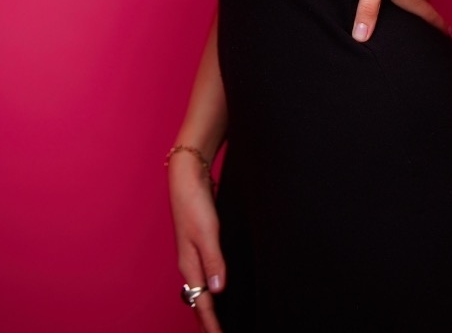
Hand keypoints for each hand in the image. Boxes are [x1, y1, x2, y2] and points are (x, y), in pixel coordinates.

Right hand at [168, 153, 225, 332]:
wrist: (187, 177)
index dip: (212, 324)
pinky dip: (211, 287)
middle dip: (207, 321)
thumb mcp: (207, 233)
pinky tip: (219, 287)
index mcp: (190, 265)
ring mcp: (194, 254)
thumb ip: (214, 261)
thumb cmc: (194, 203)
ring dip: (209, 306)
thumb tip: (219, 290)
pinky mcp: (201, 243)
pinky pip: (206, 274)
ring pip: (201, 289)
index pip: (202, 303)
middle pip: (198, 301)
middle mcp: (190, 263)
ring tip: (218, 321)